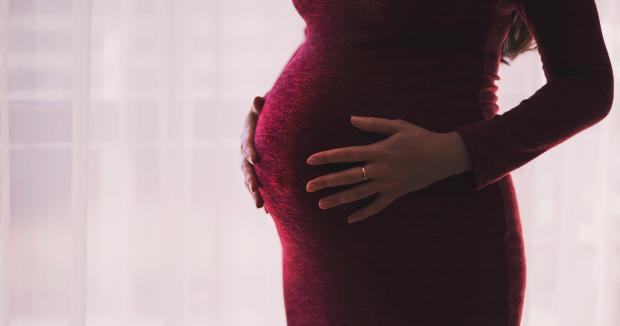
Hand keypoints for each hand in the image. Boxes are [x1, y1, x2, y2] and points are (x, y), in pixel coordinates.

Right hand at [240, 95, 268, 214]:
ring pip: (250, 180)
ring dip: (254, 193)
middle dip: (251, 178)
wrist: (270, 121)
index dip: (249, 150)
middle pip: (246, 167)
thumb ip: (260, 105)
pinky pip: (259, 186)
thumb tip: (257, 99)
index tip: (255, 158)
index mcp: (247, 135)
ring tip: (260, 206)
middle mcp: (245, 152)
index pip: (246, 142)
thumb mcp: (264, 106)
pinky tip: (269, 212)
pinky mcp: (258, 172)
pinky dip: (263, 197)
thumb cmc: (269, 111)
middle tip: (255, 188)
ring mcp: (250, 164)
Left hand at [305, 116, 470, 223]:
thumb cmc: (420, 137)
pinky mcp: (396, 193)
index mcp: (378, 151)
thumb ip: (373, 124)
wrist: (444, 156)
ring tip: (322, 204)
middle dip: (326, 181)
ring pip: (359, 194)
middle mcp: (380, 169)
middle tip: (308, 187)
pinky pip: (378, 206)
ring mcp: (388, 183)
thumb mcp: (397, 125)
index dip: (327, 157)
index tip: (310, 160)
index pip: (346, 154)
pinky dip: (364, 213)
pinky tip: (350, 220)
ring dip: (339, 199)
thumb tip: (351, 119)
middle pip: (347, 177)